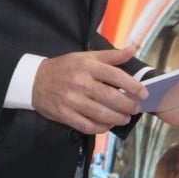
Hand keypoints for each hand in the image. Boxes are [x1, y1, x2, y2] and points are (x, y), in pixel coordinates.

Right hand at [33, 46, 148, 134]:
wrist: (35, 80)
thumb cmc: (64, 67)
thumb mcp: (85, 56)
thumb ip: (110, 56)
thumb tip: (132, 49)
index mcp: (87, 65)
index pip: (116, 75)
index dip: (133, 86)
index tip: (143, 93)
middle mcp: (80, 82)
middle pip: (110, 97)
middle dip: (128, 105)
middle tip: (136, 108)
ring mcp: (71, 100)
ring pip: (101, 114)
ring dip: (117, 118)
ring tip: (124, 118)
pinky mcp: (65, 114)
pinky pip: (87, 125)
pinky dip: (100, 128)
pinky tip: (107, 125)